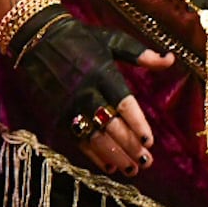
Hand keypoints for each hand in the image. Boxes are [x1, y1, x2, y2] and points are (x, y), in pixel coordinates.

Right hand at [3, 2, 174, 175]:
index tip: (150, 141)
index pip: (123, 104)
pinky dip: (93, 155)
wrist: (36, 36)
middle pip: (111, 125)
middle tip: (146, 161)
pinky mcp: (56, 114)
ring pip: (94, 137)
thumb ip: (141, 54)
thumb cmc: (80, 37)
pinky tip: (108, 165)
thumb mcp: (111, 39)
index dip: (137, 124)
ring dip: (114, 156)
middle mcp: (86, 90)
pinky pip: (78, 139)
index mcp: (102, 71)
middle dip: (130, 146)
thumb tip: (171, 59)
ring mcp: (69, 104)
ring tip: (132, 169)